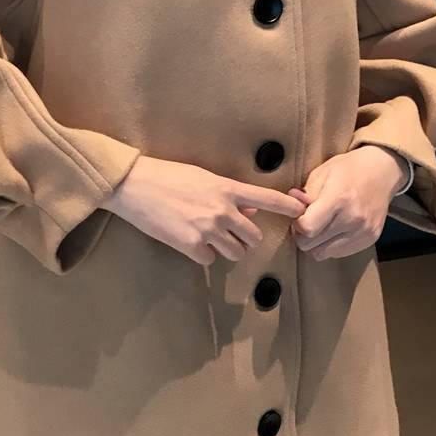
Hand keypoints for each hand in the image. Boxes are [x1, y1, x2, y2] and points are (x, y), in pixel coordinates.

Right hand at [102, 154, 306, 264]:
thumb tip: (249, 210)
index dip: (287, 208)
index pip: (267, 198)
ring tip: (209, 237)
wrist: (134, 185)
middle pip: (254, 237)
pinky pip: (210, 259)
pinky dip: (203, 254)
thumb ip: (228, 195)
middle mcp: (222, 210)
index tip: (301, 213)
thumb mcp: (202, 178)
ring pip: (235, 252)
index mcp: (226, 188)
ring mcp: (207, 229)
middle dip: (245, 237)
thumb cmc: (166, 175)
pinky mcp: (190, 245)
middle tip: (230, 233)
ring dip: (227, 248)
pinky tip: (189, 241)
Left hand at [286, 144, 407, 261]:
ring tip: (320, 226)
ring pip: (323, 253)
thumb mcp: (322, 173)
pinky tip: (333, 230)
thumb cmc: (348, 169)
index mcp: (338, 199)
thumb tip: (291, 204)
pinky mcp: (370, 239)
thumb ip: (305, 193)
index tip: (299, 216)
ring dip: (316, 243)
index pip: (308, 228)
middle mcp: (352, 219)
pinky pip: (339, 254)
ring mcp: (363, 231)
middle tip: (306, 222)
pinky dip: (330, 246)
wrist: (381, 172)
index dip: (297, 224)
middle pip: (312, 245)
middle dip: (303, 235)